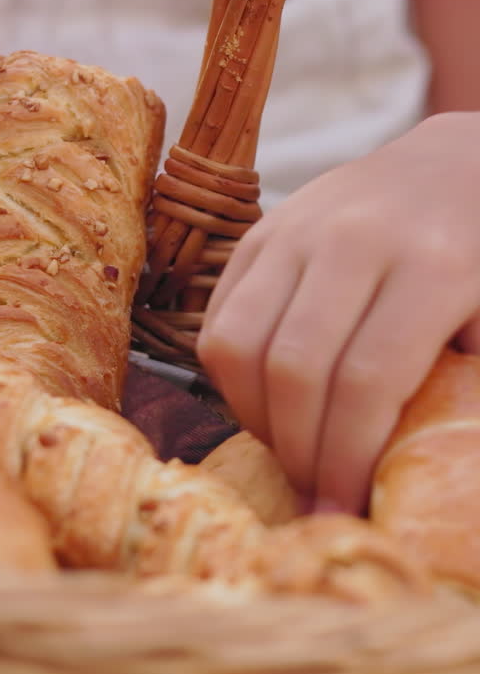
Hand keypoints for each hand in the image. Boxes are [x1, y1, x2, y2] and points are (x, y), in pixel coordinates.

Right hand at [198, 113, 479, 512]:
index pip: (366, 381)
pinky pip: (219, 318)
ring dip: (254, 417)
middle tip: (315, 493)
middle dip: (299, 451)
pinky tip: (268, 403)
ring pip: (239, 344)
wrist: (455, 163)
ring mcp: (298, 229)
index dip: (347, 459)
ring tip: (288, 448)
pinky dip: (231, 377)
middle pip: (294, 369)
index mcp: (434, 264)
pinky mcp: (261, 230)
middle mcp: (354, 239)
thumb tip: (418, 470)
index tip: (344, 510)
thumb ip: (467, 382)